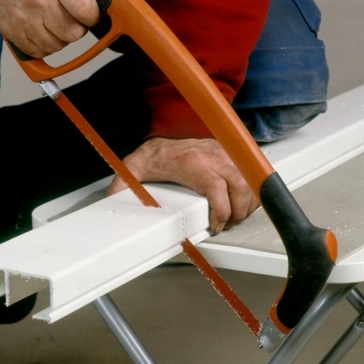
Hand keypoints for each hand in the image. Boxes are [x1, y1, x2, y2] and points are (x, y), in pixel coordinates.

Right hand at [0, 0, 100, 57]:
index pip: (86, 9)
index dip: (92, 15)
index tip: (89, 12)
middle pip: (73, 33)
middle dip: (76, 27)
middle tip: (69, 16)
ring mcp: (23, 16)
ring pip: (57, 45)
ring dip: (59, 37)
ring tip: (53, 20)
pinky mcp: (11, 31)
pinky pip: (38, 51)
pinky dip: (42, 44)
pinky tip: (40, 27)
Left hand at [106, 137, 259, 234]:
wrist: (164, 137)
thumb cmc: (155, 156)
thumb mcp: (133, 171)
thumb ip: (122, 187)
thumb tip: (111, 203)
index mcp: (192, 162)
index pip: (218, 189)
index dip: (222, 213)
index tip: (216, 226)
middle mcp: (213, 156)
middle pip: (241, 188)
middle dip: (238, 213)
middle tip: (226, 225)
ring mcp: (225, 154)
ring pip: (250, 181)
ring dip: (247, 204)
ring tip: (234, 217)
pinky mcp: (232, 154)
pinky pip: (252, 174)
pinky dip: (252, 192)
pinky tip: (242, 204)